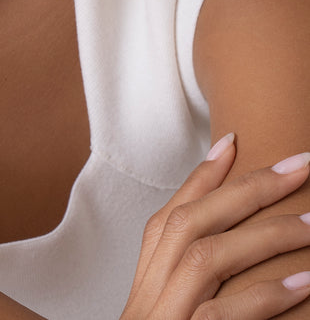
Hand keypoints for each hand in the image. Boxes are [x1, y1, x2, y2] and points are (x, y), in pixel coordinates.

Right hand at [122, 135, 309, 318]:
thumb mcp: (173, 310)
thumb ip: (196, 281)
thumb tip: (242, 238)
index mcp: (148, 281)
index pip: (172, 214)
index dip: (202, 176)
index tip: (233, 140)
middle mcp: (151, 292)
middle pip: (187, 223)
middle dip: (246, 190)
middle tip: (298, 166)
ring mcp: (163, 316)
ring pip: (205, 259)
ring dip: (264, 235)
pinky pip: (222, 314)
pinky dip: (264, 295)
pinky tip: (304, 281)